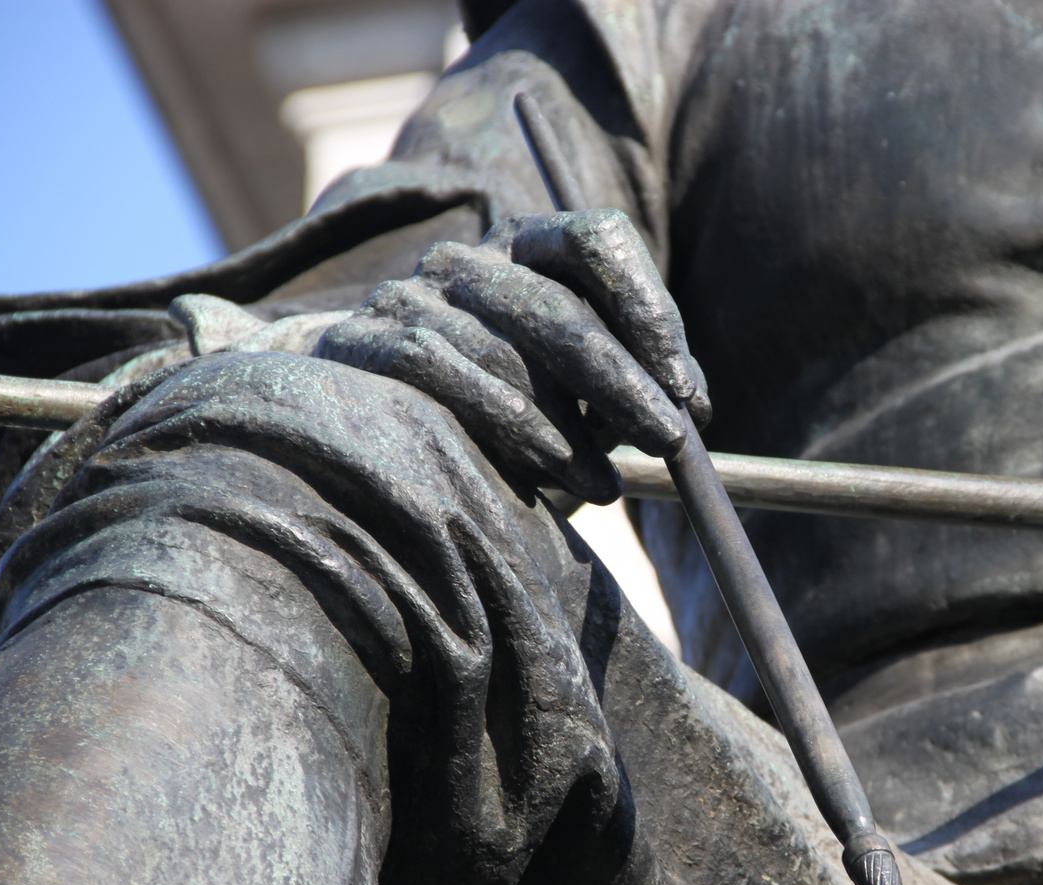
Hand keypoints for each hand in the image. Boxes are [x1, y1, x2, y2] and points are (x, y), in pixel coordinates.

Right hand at [314, 209, 709, 503]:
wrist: (348, 403)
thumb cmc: (491, 395)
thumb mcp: (569, 378)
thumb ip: (627, 379)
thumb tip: (694, 408)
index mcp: (528, 243)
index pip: (598, 240)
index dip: (649, 310)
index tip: (685, 387)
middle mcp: (470, 258)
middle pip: (557, 307)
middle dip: (622, 382)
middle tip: (668, 442)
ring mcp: (413, 294)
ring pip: (506, 352)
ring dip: (570, 431)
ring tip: (606, 487)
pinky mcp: (369, 341)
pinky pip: (447, 378)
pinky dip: (510, 431)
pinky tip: (549, 481)